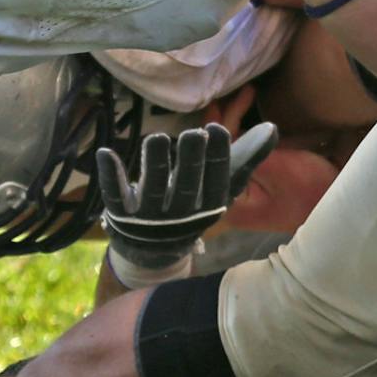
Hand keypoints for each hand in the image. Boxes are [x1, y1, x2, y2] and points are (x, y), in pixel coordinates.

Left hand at [97, 122, 278, 287]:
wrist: (155, 248)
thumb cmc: (194, 204)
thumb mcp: (221, 186)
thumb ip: (246, 158)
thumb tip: (271, 128)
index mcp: (210, 206)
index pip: (216, 180)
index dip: (217, 155)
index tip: (215, 129)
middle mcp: (182, 215)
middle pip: (187, 185)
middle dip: (190, 160)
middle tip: (192, 134)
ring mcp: (150, 218)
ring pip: (153, 189)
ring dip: (155, 164)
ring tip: (157, 139)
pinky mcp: (122, 215)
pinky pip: (115, 195)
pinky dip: (110, 175)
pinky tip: (106, 153)